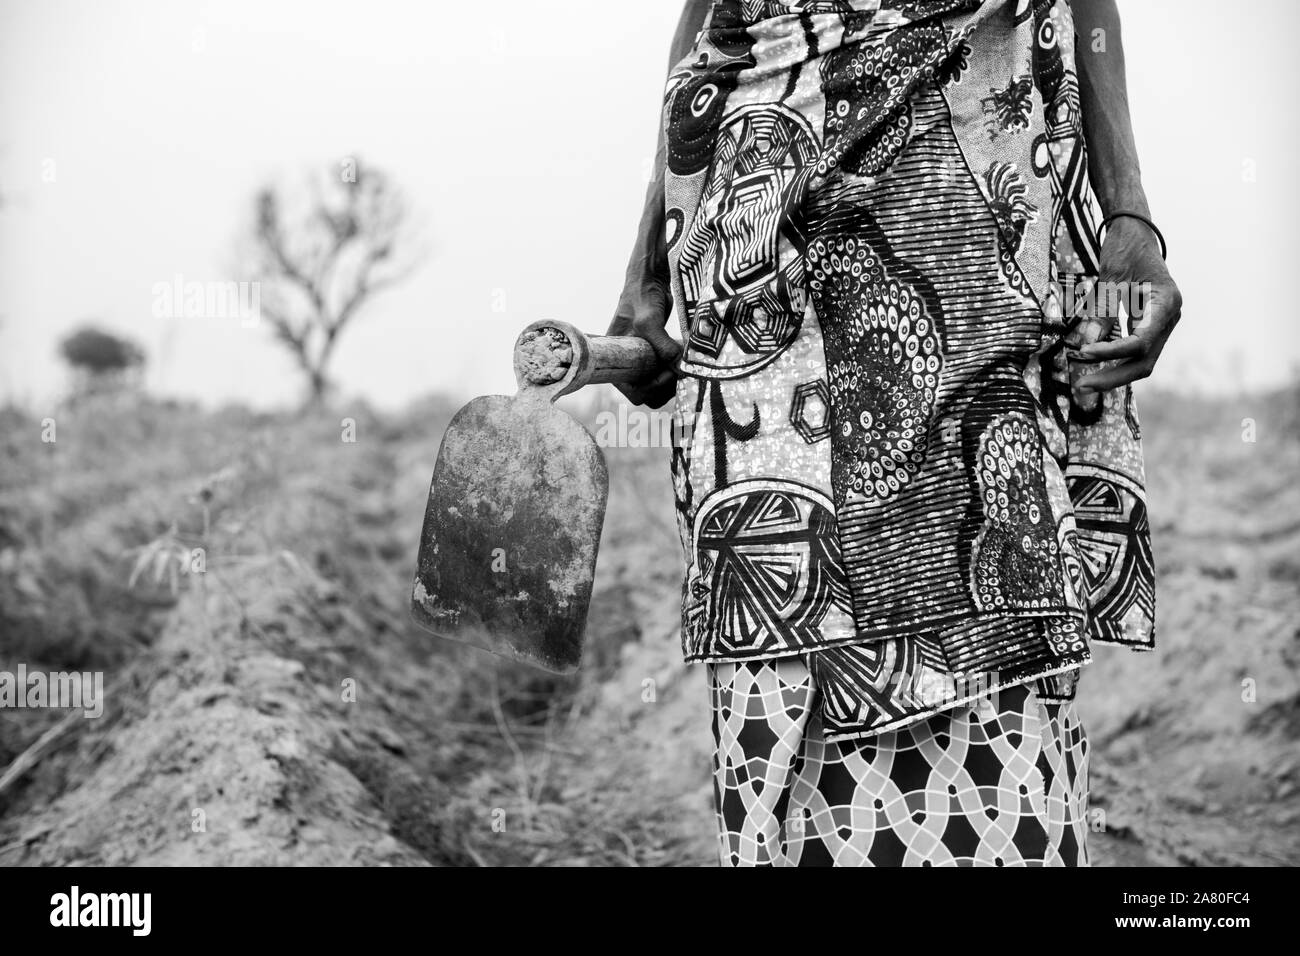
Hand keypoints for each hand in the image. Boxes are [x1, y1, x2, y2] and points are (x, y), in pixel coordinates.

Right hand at [607, 275, 681, 408]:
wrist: (649, 279)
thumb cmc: (640, 298)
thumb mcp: (649, 323)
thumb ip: (664, 347)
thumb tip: (681, 369)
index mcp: (616, 362)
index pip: (634, 392)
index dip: (652, 388)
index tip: (666, 371)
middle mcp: (628, 365)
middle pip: (649, 394)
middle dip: (666, 386)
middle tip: (678, 368)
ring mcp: (643, 362)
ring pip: (661, 387)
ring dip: (674, 378)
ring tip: (682, 359)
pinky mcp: (656, 356)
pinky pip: (668, 374)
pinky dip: (678, 369)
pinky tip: (684, 355)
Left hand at [1069, 216, 1181, 402]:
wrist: (1136, 233)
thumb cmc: (1125, 249)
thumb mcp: (1110, 278)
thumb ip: (1102, 312)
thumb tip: (1088, 344)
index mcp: (1166, 303)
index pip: (1140, 342)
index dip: (1111, 352)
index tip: (1083, 353)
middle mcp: (1169, 317)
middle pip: (1144, 361)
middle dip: (1113, 376)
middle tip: (1082, 386)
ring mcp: (1162, 324)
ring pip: (1141, 360)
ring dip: (1114, 373)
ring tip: (1084, 382)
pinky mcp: (1150, 326)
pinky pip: (1135, 351)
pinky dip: (1115, 360)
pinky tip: (1093, 365)